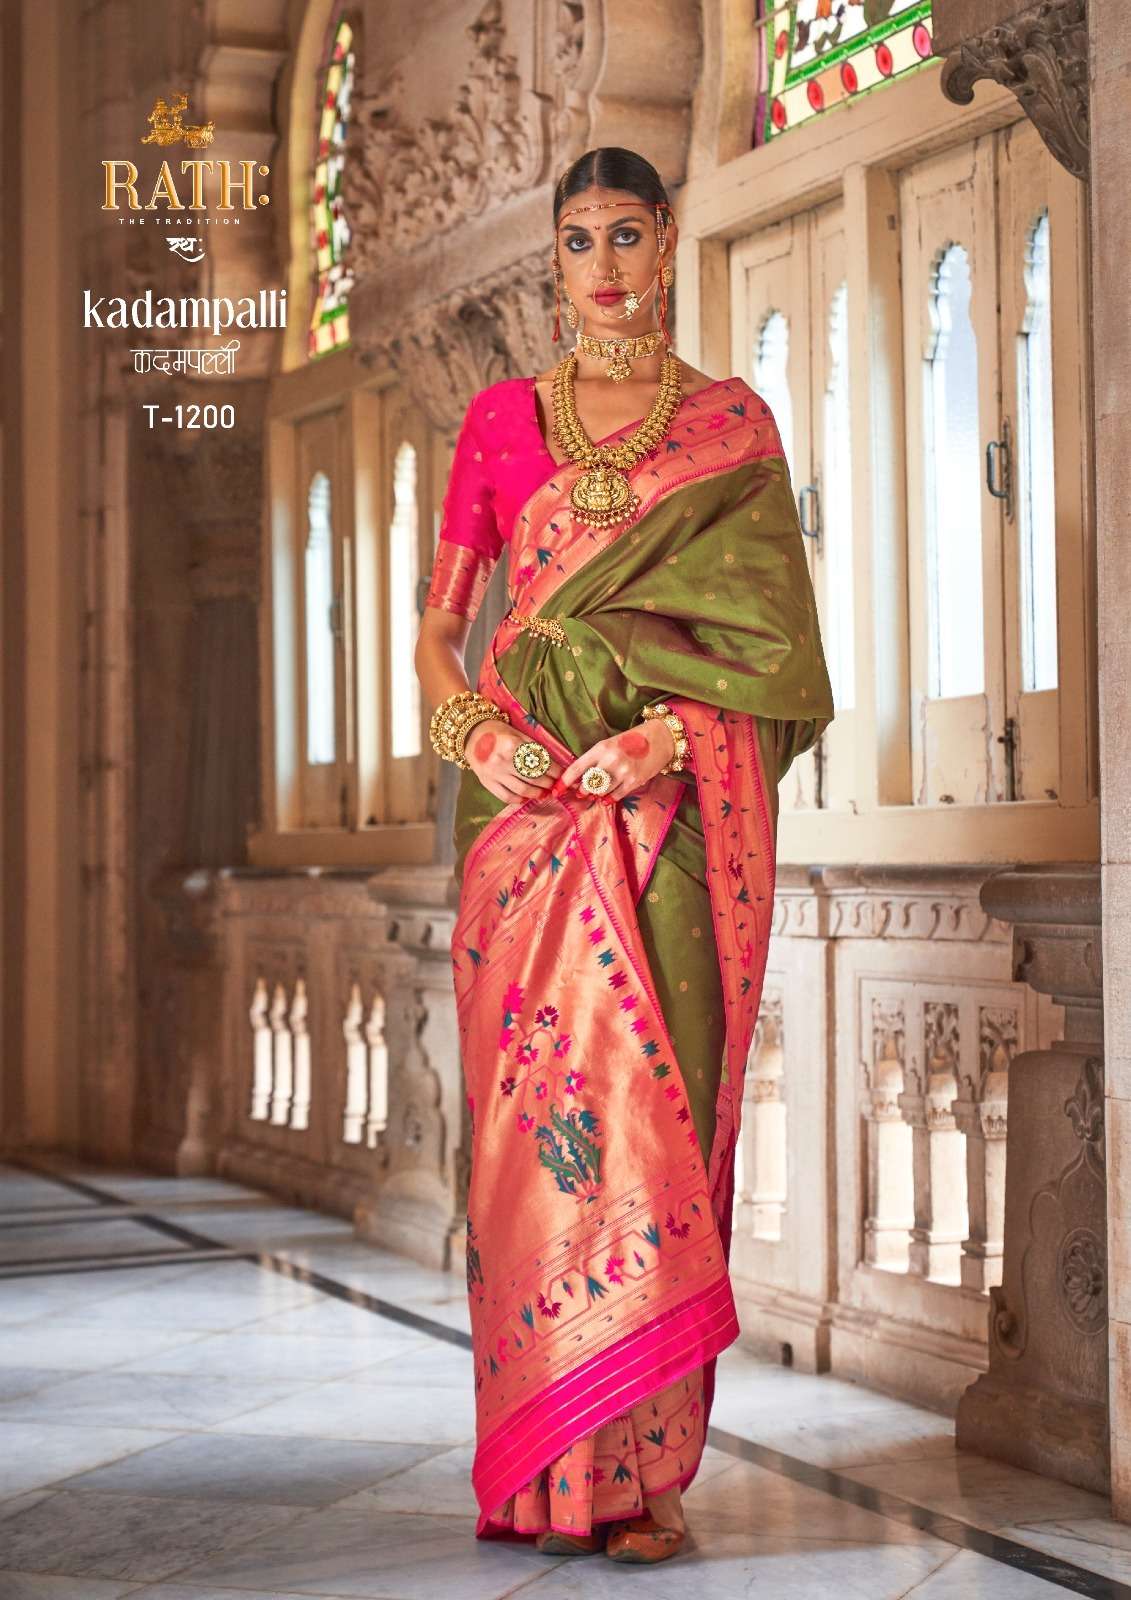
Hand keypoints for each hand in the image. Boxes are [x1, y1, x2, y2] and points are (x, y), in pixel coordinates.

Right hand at [464, 719, 563, 804]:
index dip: (555, 770)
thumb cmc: (499, 731)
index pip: (540, 762)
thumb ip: (534, 748)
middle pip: (533, 777)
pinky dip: (519, 799)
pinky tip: (527, 797)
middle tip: (556, 785)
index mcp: (512, 745)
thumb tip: (553, 765)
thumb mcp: (518, 733)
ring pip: (522, 789)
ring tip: (545, 792)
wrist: (471, 734)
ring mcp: (494, 774)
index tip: (563, 775)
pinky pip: (506, 796)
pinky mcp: (487, 782)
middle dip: (549, 783)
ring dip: (537, 793)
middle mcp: (503, 761)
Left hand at [559, 719, 677, 802]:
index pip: (576, 768)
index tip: (556, 791)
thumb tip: (578, 779)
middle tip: (580, 792)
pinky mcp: (634, 781)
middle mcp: (611, 760)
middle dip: (582, 790)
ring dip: (594, 794)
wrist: (660, 739)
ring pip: (600, 791)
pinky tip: (604, 799)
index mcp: (601, 748)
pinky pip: (615, 796)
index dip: (564, 781)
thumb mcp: (609, 744)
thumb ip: (594, 759)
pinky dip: (607, 799)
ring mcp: (623, 772)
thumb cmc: (631, 740)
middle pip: (587, 783)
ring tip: (593, 793)